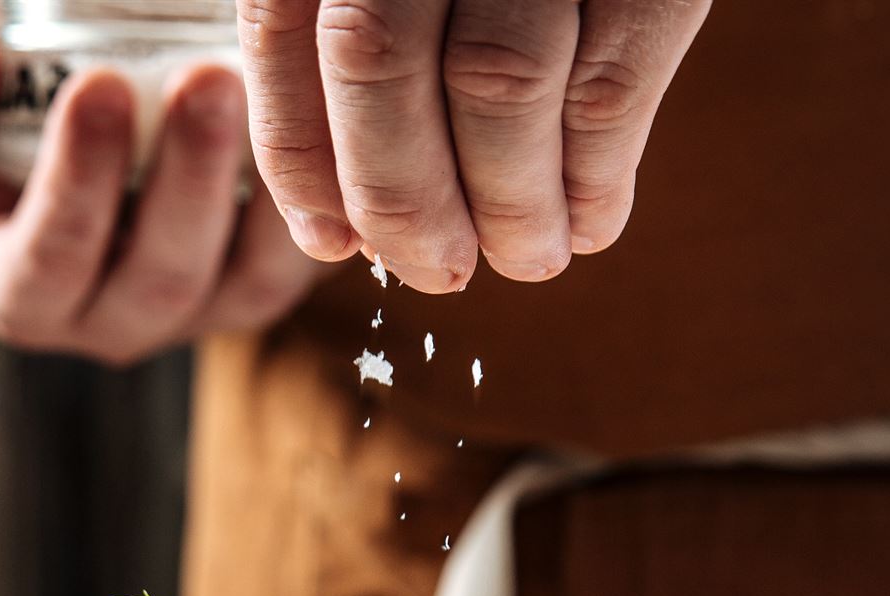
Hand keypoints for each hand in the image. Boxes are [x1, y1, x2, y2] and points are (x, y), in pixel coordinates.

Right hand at [0, 10, 326, 365]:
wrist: (28, 129)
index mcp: (21, 296)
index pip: (49, 262)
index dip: (76, 183)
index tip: (95, 85)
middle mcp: (111, 321)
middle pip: (159, 277)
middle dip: (187, 179)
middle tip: (206, 79)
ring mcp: (193, 310)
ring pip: (243, 283)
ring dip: (265, 195)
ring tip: (267, 94)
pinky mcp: (255, 282)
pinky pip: (297, 263)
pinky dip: (313, 204)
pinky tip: (316, 126)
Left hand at [237, 0, 711, 290]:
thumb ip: (364, 54)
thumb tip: (347, 228)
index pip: (283, 30)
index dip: (300, 154)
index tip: (332, 240)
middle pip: (376, 62)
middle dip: (402, 196)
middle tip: (438, 271)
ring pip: (495, 82)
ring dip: (508, 203)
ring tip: (527, 257)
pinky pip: (607, 85)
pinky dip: (596, 175)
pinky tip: (592, 222)